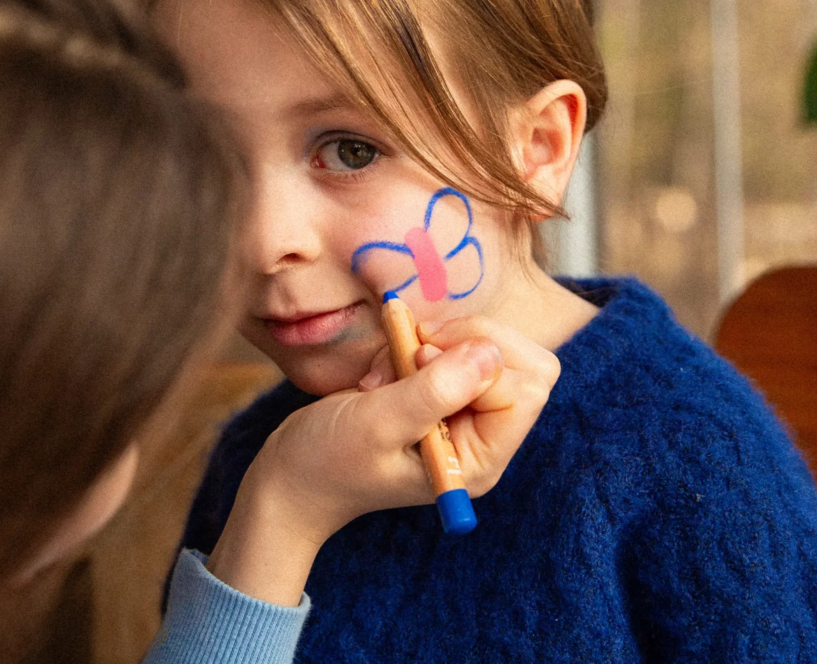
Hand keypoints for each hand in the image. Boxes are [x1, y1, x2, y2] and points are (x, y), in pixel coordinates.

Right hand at [208, 319, 557, 605]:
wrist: (291, 476)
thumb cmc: (328, 461)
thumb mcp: (378, 423)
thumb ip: (435, 390)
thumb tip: (490, 352)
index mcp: (480, 458)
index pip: (525, 387)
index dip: (476, 359)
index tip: (419, 359)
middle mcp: (483, 437)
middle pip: (521, 362)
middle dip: (464, 341)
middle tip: (412, 352)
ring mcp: (465, 413)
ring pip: (486, 345)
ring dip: (433, 341)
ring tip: (388, 371)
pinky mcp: (444, 392)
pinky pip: (454, 344)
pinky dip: (417, 341)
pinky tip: (385, 370)